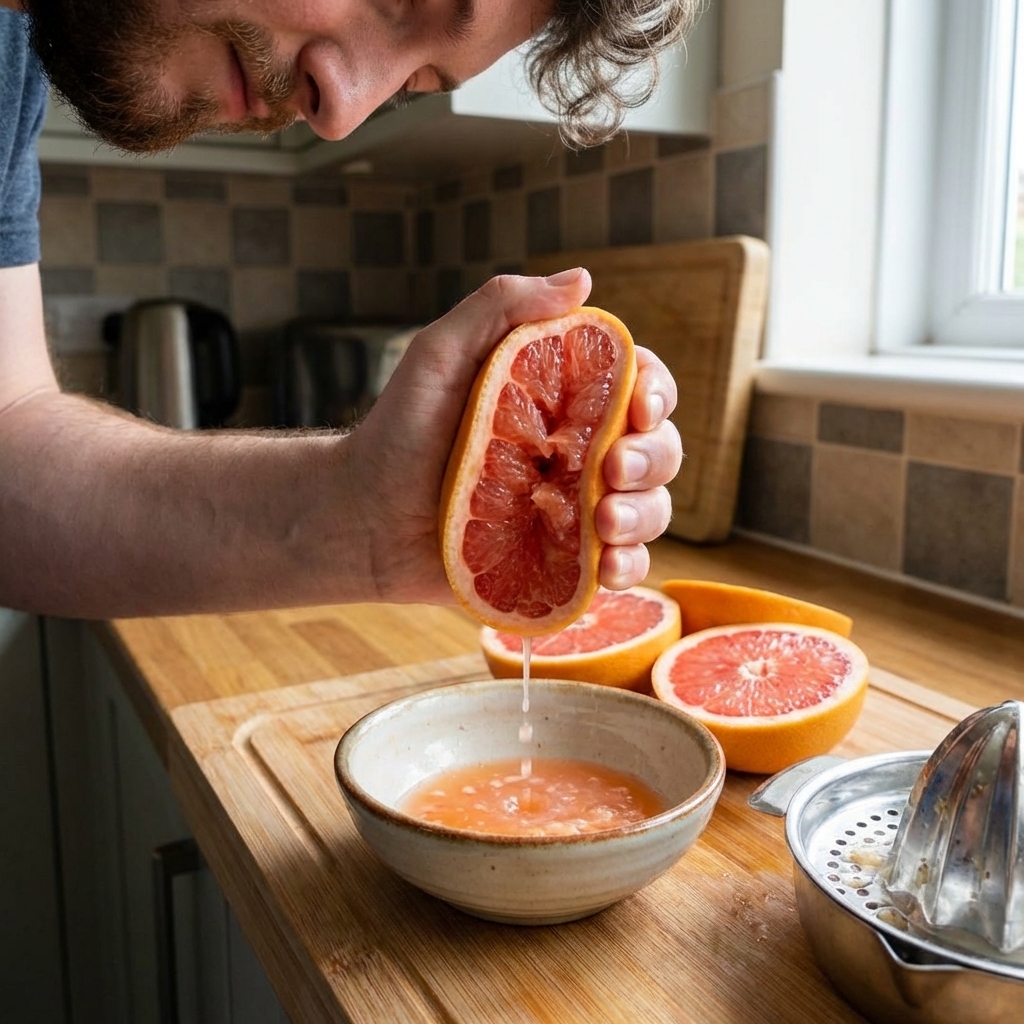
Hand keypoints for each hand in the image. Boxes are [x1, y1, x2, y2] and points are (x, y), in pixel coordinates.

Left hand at [345, 269, 681, 603]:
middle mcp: (580, 453)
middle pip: (658, 449)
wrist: (363, 516)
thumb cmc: (400, 429)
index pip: (638, 387)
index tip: (638, 407)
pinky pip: (619, 568)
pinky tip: (607, 566)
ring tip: (604, 522)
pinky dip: (630, 569)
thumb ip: (502, 308)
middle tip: (613, 469)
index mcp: (565, 400)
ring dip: (646, 515)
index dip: (655, 394)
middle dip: (652, 458)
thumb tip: (581, 280)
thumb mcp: (441, 354)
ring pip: (651, 509)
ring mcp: (575, 510)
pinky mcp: (562, 562)